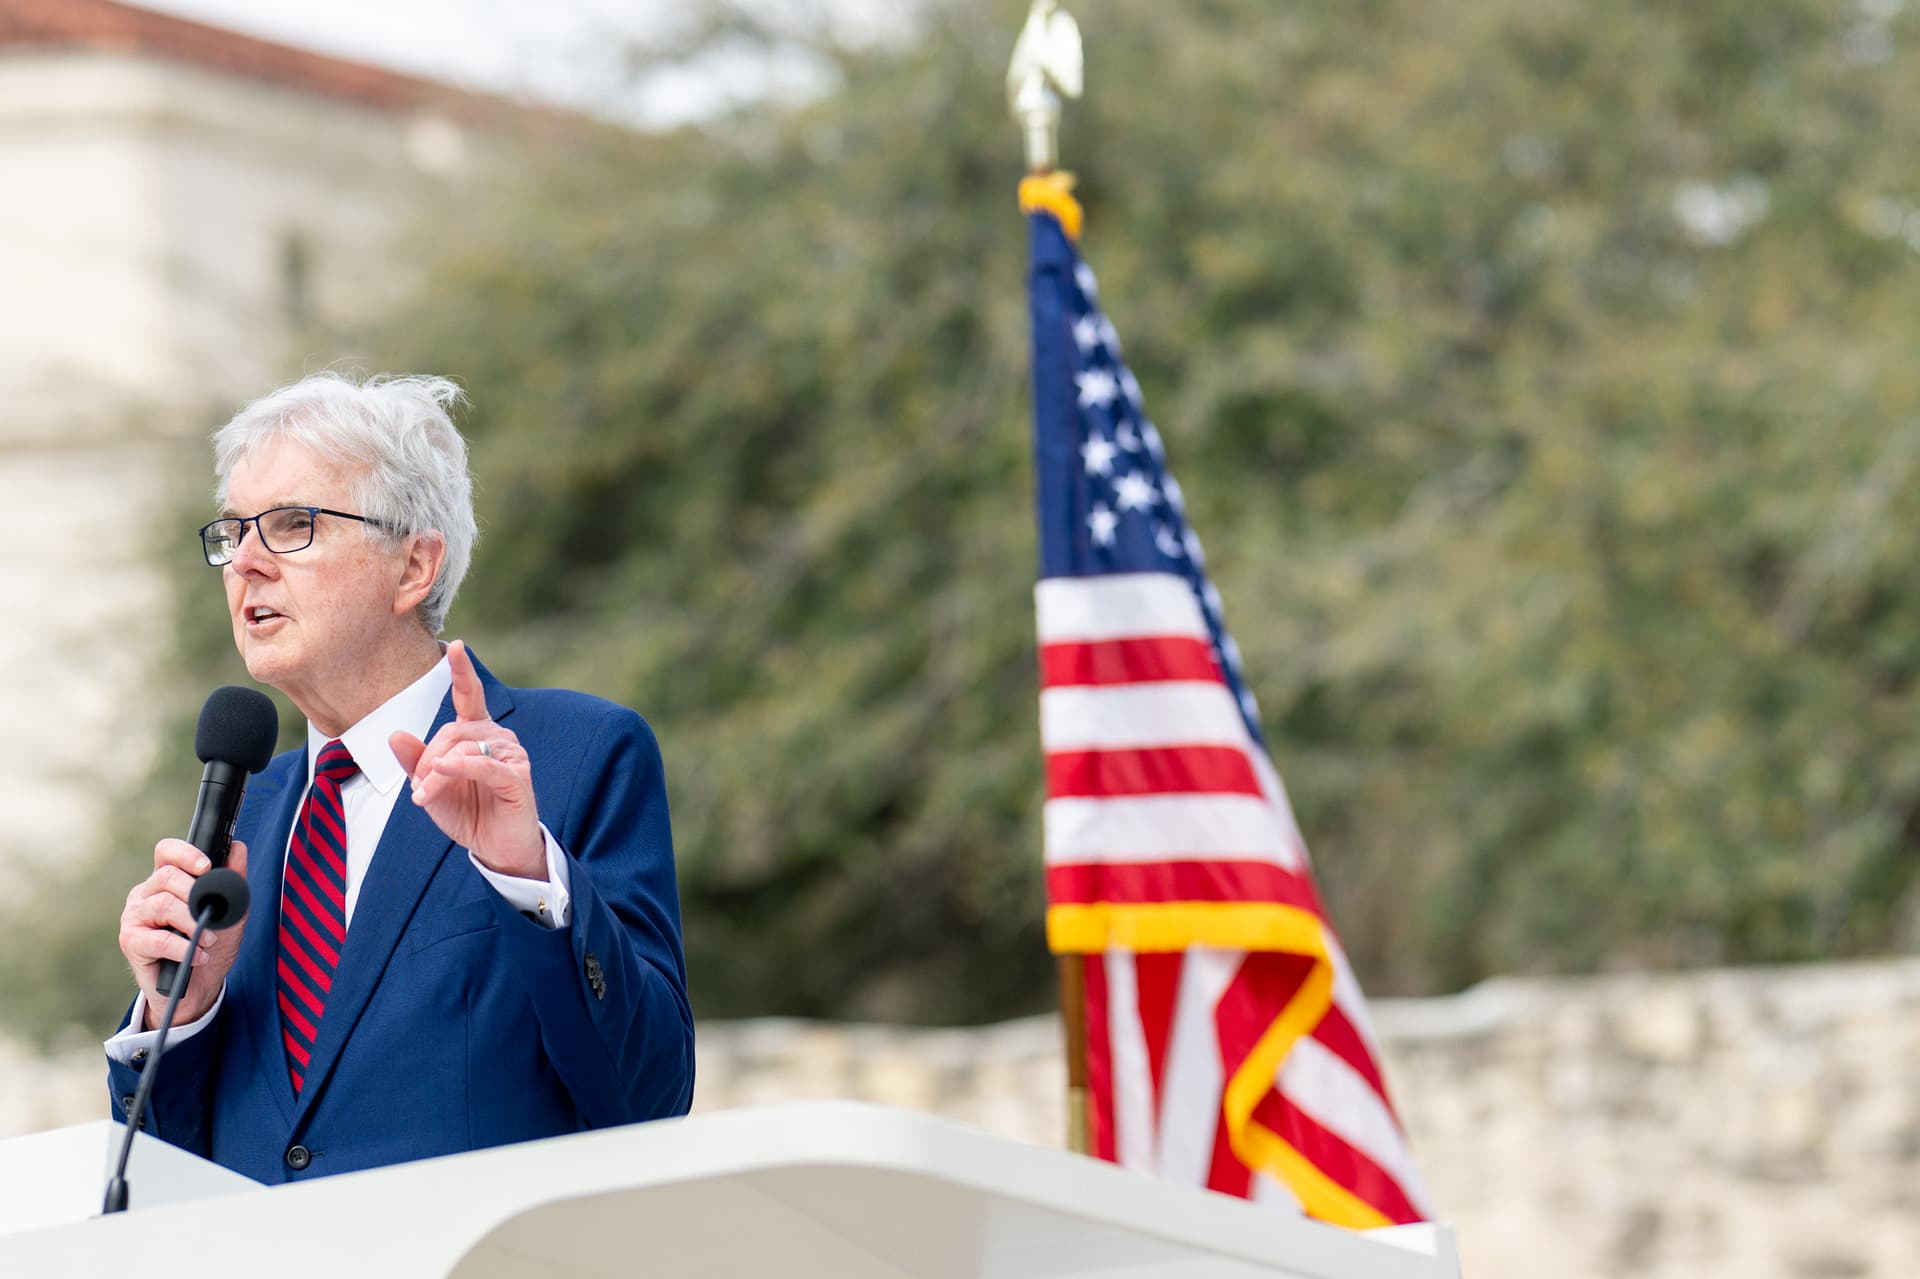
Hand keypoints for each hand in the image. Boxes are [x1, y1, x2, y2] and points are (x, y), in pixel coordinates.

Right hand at [119, 837, 248, 1028]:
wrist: (200, 986)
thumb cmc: (210, 943)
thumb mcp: (231, 910)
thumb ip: (232, 880)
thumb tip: (237, 848)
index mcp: (167, 880)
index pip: (166, 851)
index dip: (185, 853)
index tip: (207, 866)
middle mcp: (146, 894)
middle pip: (166, 876)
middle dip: (195, 893)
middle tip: (213, 915)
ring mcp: (135, 916)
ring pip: (163, 904)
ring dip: (193, 922)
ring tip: (210, 939)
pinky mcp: (131, 942)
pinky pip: (158, 939)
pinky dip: (184, 948)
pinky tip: (198, 956)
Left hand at [389, 640, 544, 877]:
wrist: (495, 849)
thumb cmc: (468, 814)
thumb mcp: (431, 787)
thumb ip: (415, 762)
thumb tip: (395, 734)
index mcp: (477, 734)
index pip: (470, 696)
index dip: (462, 672)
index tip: (456, 646)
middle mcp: (497, 738)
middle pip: (451, 730)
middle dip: (427, 758)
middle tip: (418, 788)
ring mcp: (511, 755)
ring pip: (462, 747)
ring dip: (436, 772)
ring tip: (426, 797)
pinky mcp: (517, 777)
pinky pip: (481, 765)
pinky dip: (457, 768)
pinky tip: (441, 773)